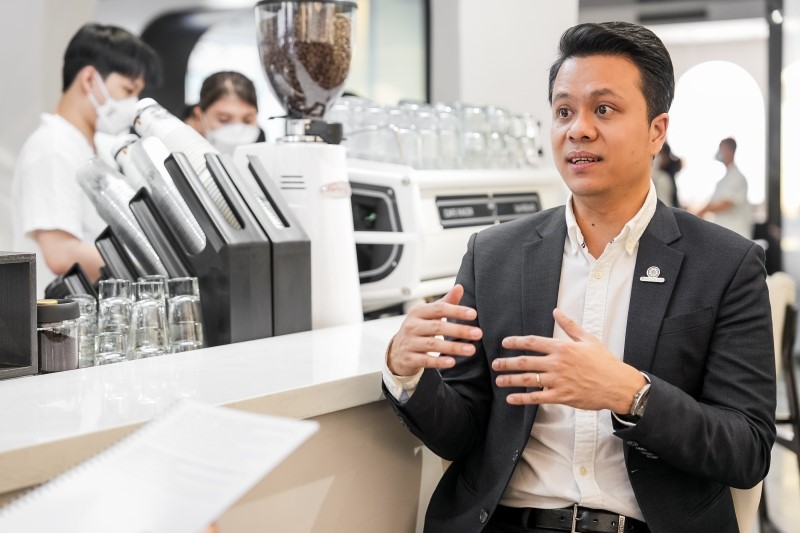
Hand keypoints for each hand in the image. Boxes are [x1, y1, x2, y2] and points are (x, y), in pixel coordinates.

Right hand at [387, 284, 482, 376]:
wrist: (396, 351)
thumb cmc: (417, 329)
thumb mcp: (428, 314)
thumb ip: (445, 302)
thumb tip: (460, 287)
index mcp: (418, 312)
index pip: (439, 309)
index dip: (456, 311)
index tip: (473, 314)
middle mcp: (412, 326)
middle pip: (438, 327)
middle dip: (459, 330)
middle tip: (478, 333)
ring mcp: (409, 342)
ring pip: (433, 344)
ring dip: (454, 347)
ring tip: (471, 350)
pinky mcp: (409, 358)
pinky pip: (426, 360)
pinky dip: (439, 361)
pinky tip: (452, 362)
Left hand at [492, 309, 644, 411]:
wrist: (618, 385)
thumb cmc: (604, 362)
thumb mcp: (588, 339)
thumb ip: (569, 326)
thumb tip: (556, 311)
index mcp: (563, 348)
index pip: (533, 342)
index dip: (516, 342)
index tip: (505, 343)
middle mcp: (558, 363)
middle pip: (525, 361)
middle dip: (507, 363)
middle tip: (495, 364)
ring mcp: (559, 381)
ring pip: (528, 379)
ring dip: (510, 380)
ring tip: (499, 380)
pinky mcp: (562, 396)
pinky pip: (538, 398)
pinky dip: (522, 398)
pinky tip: (511, 399)